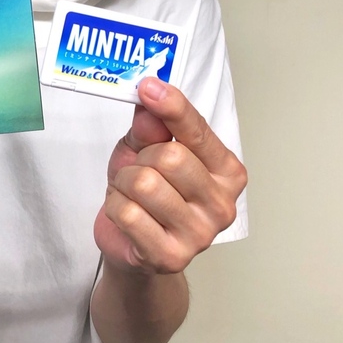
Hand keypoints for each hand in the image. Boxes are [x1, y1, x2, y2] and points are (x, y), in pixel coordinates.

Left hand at [94, 78, 246, 275]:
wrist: (131, 242)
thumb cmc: (146, 192)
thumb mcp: (145, 148)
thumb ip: (150, 126)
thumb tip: (150, 104)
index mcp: (226, 172)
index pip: (198, 131)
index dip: (172, 106)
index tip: (148, 86)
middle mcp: (222, 204)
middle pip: (170, 157)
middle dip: (141, 159)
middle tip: (138, 171)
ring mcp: (200, 235)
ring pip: (146, 184)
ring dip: (125, 184)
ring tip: (131, 194)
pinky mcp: (171, 257)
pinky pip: (128, 215)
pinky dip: (116, 208)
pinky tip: (126, 216)